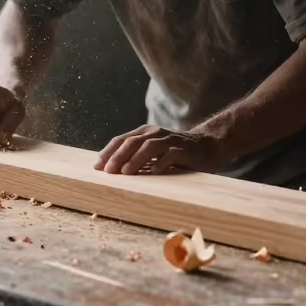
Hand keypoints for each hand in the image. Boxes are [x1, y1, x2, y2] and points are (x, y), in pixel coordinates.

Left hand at [94, 125, 225, 175]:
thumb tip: (112, 170)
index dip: (108, 152)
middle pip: (132, 142)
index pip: (122, 139)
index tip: (97, 166)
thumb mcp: (153, 150)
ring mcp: (170, 140)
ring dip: (136, 159)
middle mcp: (156, 133)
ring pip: (149, 147)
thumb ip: (136, 155)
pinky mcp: (184, 150)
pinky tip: (154, 172)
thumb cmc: (175, 152)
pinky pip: (170, 155)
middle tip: (108, 171)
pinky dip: (161, 163)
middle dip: (118, 156)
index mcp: (145, 132)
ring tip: (126, 172)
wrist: (207, 146)